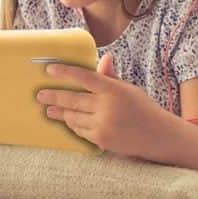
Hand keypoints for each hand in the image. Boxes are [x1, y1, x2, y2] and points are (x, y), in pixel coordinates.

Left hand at [36, 53, 162, 155]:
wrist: (157, 136)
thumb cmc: (142, 108)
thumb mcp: (128, 89)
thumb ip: (110, 77)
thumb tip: (103, 58)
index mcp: (114, 90)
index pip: (85, 77)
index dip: (66, 72)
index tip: (50, 69)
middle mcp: (107, 107)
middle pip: (72, 99)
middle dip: (53, 96)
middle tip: (40, 95)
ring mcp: (102, 125)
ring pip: (73, 117)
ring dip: (59, 113)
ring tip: (49, 110)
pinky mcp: (100, 140)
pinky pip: (80, 130)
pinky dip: (73, 124)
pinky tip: (67, 120)